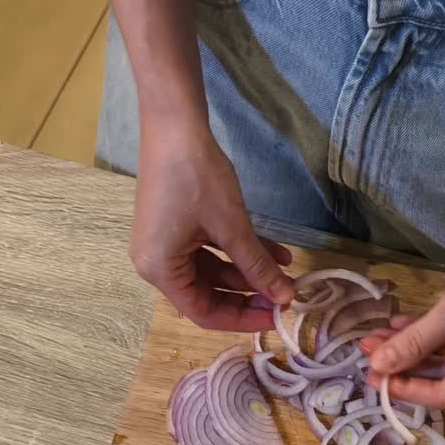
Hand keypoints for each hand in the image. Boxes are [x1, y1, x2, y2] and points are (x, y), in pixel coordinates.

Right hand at [130, 125, 293, 331]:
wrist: (175, 125)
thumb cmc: (197, 178)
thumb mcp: (232, 227)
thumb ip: (257, 266)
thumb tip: (285, 297)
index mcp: (160, 270)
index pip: (204, 313)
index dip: (243, 318)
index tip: (277, 316)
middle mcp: (157, 263)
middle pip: (208, 293)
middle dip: (249, 293)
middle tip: (285, 294)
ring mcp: (166, 243)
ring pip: (214, 270)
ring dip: (249, 271)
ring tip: (286, 271)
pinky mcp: (177, 226)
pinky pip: (210, 249)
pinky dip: (240, 251)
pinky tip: (276, 252)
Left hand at [362, 227, 444, 407]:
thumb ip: (416, 341)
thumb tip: (378, 365)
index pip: (444, 396)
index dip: (405, 388)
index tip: (370, 378)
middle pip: (444, 379)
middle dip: (405, 363)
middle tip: (367, 350)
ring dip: (415, 347)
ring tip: (378, 335)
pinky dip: (433, 336)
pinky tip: (403, 325)